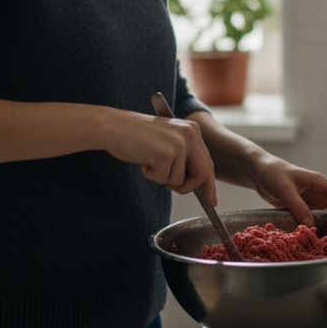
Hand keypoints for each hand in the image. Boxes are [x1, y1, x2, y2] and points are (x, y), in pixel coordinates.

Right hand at [100, 110, 217, 203]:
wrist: (114, 127)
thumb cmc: (137, 136)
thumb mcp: (167, 141)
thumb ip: (184, 156)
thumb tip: (197, 181)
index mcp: (193, 130)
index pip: (208, 163)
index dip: (210, 184)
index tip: (212, 200)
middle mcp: (190, 134)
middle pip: (202, 174)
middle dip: (188, 188)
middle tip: (171, 188)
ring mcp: (179, 144)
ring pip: (179, 180)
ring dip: (162, 178)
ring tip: (149, 161)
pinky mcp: (166, 154)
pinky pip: (163, 179)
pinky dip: (151, 175)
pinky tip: (143, 160)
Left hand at [252, 157, 326, 226]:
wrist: (259, 173)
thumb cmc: (273, 174)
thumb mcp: (285, 190)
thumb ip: (297, 206)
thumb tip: (310, 224)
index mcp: (320, 183)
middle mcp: (319, 193)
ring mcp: (312, 201)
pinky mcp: (303, 208)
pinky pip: (314, 220)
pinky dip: (318, 228)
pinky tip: (320, 239)